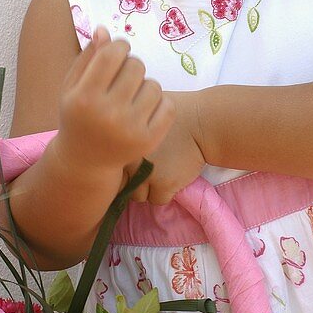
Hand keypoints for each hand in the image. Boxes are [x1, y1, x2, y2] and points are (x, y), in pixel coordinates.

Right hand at [56, 25, 175, 178]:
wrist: (86, 161)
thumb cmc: (78, 116)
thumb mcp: (73, 87)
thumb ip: (88, 57)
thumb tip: (104, 30)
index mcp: (84, 98)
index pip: (112, 54)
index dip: (119, 46)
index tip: (117, 53)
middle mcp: (107, 114)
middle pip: (136, 66)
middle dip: (131, 66)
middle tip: (122, 79)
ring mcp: (130, 130)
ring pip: (153, 85)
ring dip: (145, 86)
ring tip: (131, 97)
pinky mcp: (148, 141)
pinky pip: (168, 106)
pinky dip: (160, 104)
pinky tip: (145, 110)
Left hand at [121, 88, 206, 204]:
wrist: (201, 122)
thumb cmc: (173, 115)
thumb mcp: (141, 113)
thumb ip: (125, 129)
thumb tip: (112, 143)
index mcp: (121, 143)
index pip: (111, 167)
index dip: (122, 166)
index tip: (134, 161)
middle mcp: (130, 160)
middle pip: (123, 185)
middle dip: (134, 179)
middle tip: (150, 166)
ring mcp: (146, 174)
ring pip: (139, 196)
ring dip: (149, 188)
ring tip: (162, 170)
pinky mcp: (164, 185)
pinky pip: (158, 199)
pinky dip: (166, 192)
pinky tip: (173, 175)